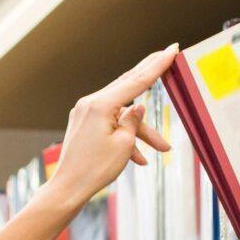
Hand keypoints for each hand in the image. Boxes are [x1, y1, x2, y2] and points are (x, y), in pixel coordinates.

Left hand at [42, 46, 178, 211]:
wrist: (67, 190)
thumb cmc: (94, 170)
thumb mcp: (123, 144)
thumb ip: (134, 121)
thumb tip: (138, 106)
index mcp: (101, 105)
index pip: (136, 81)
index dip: (157, 66)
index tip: (171, 50)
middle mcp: (91, 104)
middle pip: (127, 85)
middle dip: (150, 74)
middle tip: (167, 55)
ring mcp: (86, 114)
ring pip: (122, 114)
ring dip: (141, 131)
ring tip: (163, 147)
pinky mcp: (84, 125)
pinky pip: (110, 125)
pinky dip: (125, 139)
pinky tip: (139, 159)